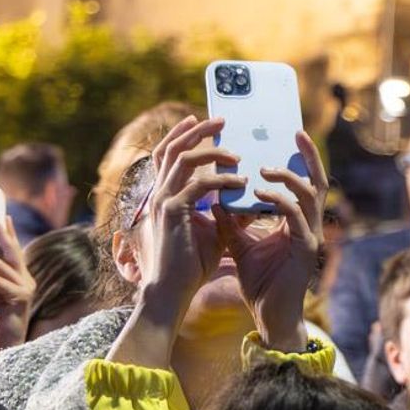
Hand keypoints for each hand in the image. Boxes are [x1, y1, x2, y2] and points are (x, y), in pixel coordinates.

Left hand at [0, 214, 34, 354]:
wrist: (5, 349)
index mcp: (18, 277)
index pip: (12, 251)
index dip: (7, 233)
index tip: (1, 215)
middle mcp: (25, 280)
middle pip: (13, 250)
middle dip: (0, 232)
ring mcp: (25, 288)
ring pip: (1, 266)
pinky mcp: (20, 299)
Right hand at [135, 115, 245, 324]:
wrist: (174, 291)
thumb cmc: (191, 264)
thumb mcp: (214, 230)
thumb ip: (227, 211)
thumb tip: (248, 197)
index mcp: (165, 195)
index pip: (169, 155)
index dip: (182, 135)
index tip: (201, 119)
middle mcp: (160, 193)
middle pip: (173, 148)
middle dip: (197, 130)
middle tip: (221, 119)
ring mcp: (163, 201)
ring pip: (183, 160)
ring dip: (212, 151)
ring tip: (237, 154)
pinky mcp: (173, 213)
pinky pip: (199, 186)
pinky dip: (222, 180)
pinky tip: (241, 182)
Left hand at [212, 130, 323, 351]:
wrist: (269, 317)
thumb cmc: (260, 284)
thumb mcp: (240, 246)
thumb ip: (231, 222)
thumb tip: (213, 199)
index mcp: (297, 223)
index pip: (303, 184)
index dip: (298, 160)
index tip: (288, 136)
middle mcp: (308, 226)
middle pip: (317, 182)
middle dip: (308, 156)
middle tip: (295, 133)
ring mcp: (310, 236)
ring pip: (310, 194)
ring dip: (288, 176)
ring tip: (264, 168)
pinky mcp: (305, 249)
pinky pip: (295, 216)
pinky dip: (278, 200)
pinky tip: (260, 193)